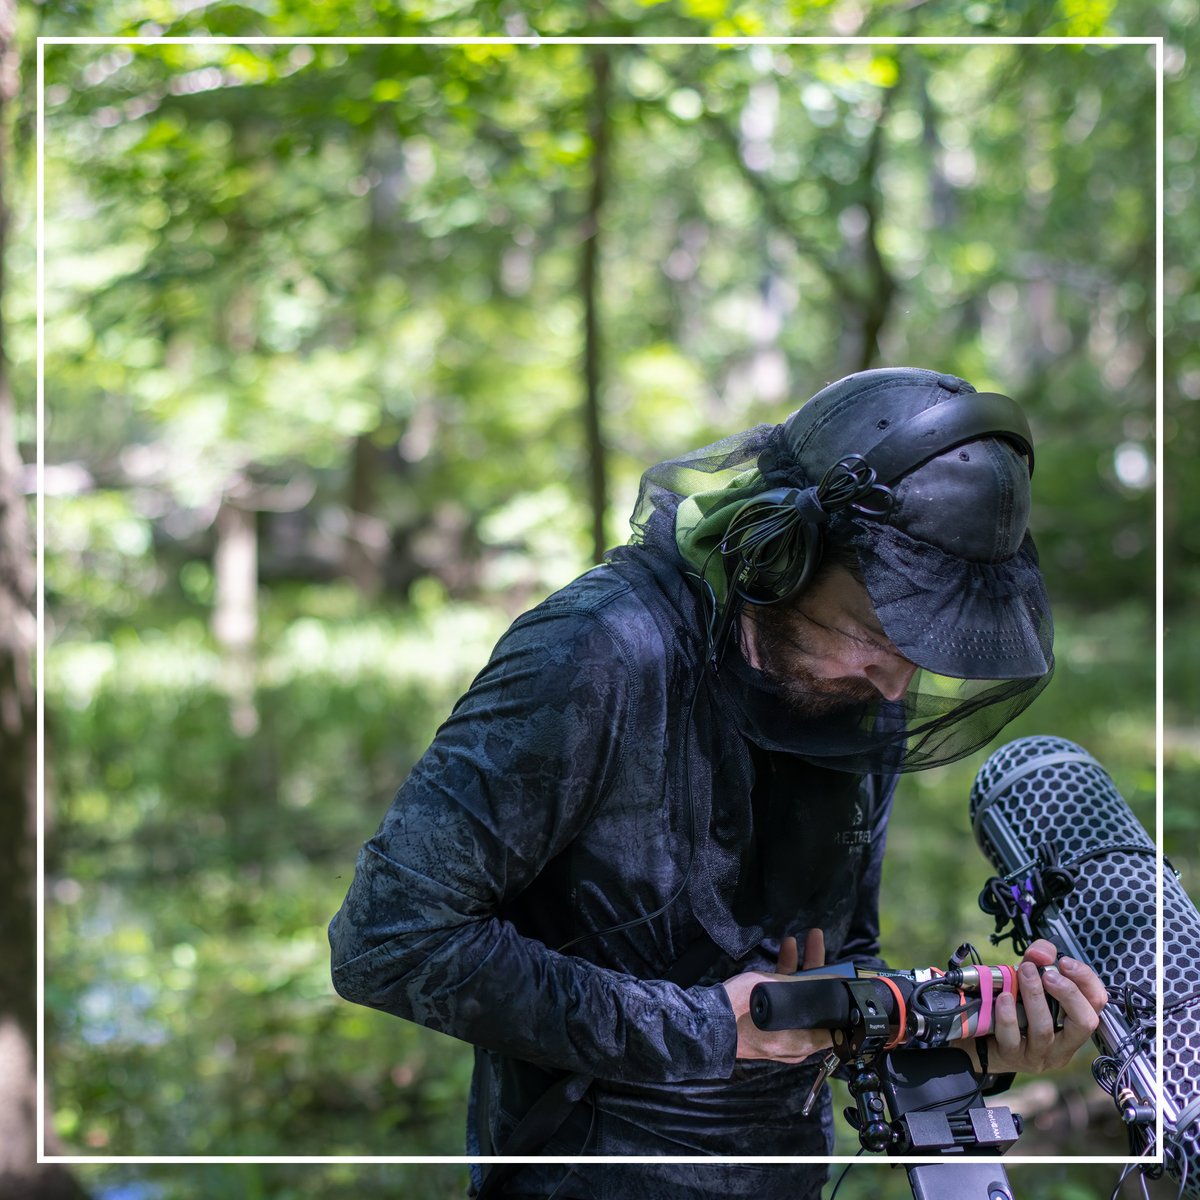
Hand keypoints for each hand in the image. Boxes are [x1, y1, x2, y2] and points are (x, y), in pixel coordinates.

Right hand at [721, 929, 832, 1063]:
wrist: (706, 1023)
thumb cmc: (741, 1011)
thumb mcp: (779, 992)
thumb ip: (808, 988)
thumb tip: (831, 981)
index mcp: (804, 1042)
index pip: (834, 1020)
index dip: (839, 993)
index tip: (841, 971)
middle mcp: (795, 1043)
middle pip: (814, 1004)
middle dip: (815, 969)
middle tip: (815, 942)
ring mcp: (778, 1035)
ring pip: (795, 1000)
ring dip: (795, 969)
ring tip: (793, 942)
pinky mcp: (763, 1027)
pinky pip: (779, 1004)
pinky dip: (780, 981)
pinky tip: (778, 957)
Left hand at [985, 939, 1107, 1074]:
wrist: (988, 1039)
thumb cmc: (1018, 1007)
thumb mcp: (1031, 980)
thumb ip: (1039, 960)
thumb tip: (1041, 953)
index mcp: (1075, 1022)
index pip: (1096, 1003)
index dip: (1086, 980)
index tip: (1065, 962)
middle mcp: (1064, 1043)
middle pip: (1084, 1023)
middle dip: (1068, 993)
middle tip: (1048, 974)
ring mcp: (1040, 1054)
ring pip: (1044, 1030)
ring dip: (1034, 997)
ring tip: (1024, 972)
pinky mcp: (1014, 1057)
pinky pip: (1013, 1038)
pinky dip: (1008, 1015)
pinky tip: (1003, 997)